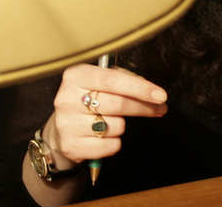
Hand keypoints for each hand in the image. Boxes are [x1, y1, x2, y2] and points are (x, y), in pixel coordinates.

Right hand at [45, 62, 167, 165]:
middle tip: (159, 108)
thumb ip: (123, 80)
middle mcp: (67, 98)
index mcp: (76, 76)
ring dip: (122, 125)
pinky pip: (110, 145)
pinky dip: (114, 142)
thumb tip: (151, 91)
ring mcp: (67, 123)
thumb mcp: (100, 82)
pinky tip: (105, 136)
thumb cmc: (87, 101)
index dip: (139, 88)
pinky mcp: (71, 146)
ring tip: (112, 121)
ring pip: (116, 126)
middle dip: (143, 107)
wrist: (60, 131)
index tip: (160, 95)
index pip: (112, 79)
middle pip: (118, 103)